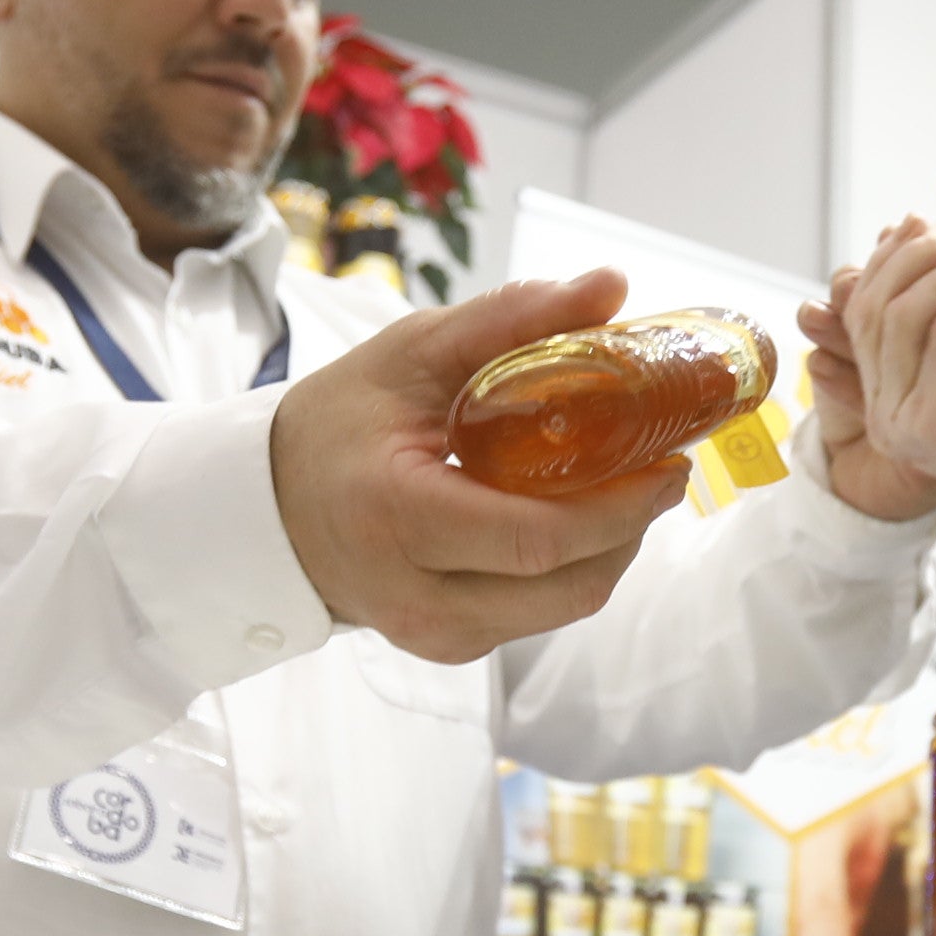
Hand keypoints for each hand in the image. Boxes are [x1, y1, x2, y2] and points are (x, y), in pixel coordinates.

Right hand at [269, 270, 691, 662]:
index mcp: (397, 516)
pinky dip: (572, 568)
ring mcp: (433, 634)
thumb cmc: (338, 423)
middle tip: (665, 468)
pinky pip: (536, 614)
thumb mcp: (411, 353)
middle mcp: (416, 595)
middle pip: (566, 587)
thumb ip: (510, 319)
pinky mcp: (447, 648)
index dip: (618, 507)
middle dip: (631, 528)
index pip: (535, 537)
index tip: (667, 461)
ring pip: (562, 609)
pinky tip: (577, 516)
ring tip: (629, 487)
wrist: (268, 507)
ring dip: (611, 550)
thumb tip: (610, 286)